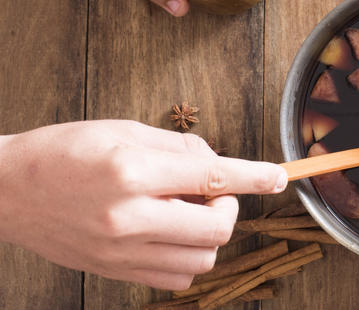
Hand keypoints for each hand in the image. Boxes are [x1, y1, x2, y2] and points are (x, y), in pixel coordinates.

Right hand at [0, 120, 287, 289]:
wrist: (7, 191)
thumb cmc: (65, 151)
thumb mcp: (125, 131)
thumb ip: (179, 147)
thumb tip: (217, 162)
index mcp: (134, 172)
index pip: (213, 176)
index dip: (254, 177)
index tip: (280, 177)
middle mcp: (130, 217)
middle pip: (216, 228)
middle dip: (230, 209)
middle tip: (216, 193)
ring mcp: (122, 251)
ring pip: (201, 259)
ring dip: (210, 235)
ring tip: (188, 211)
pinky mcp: (115, 271)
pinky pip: (176, 278)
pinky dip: (188, 256)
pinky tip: (173, 233)